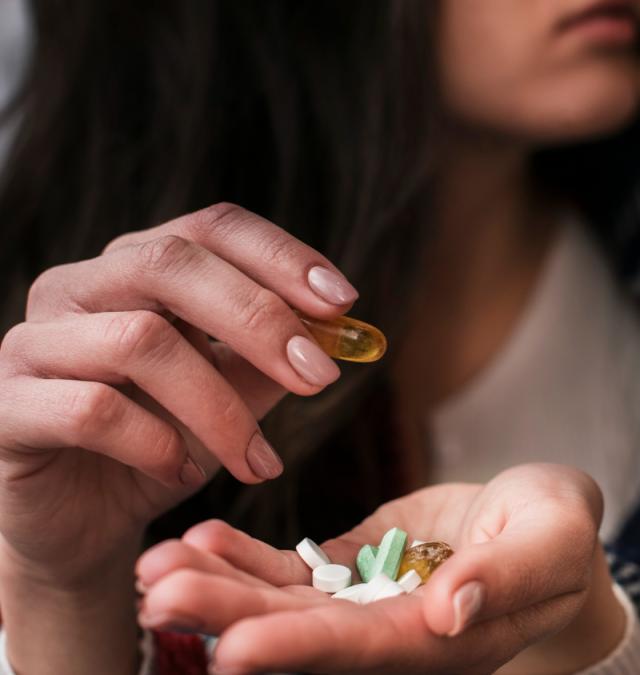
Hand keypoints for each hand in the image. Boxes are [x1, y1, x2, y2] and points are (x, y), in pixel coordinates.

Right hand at [0, 203, 353, 586]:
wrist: (82, 523)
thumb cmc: (160, 445)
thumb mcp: (233, 396)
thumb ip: (276, 357)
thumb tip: (341, 329)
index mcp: (135, 268)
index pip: (210, 228)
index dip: (280, 256)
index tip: (343, 303)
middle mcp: (77, 288)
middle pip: (172, 264)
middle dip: (260, 319)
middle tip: (320, 378)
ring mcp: (33, 342)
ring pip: (139, 340)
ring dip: (219, 406)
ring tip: (258, 461)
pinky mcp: (6, 406)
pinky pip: (91, 409)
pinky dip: (154, 442)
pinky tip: (182, 471)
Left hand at [136, 464, 623, 674]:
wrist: (543, 518)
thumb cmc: (561, 529)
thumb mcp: (553, 540)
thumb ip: (504, 577)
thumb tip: (448, 613)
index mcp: (449, 641)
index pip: (369, 651)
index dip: (303, 650)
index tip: (236, 646)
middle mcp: (397, 636)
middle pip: (306, 637)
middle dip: (231, 617)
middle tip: (161, 594)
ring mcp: (368, 606)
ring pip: (285, 605)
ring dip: (220, 588)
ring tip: (158, 566)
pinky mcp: (353, 572)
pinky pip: (291, 571)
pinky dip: (244, 557)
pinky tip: (200, 537)